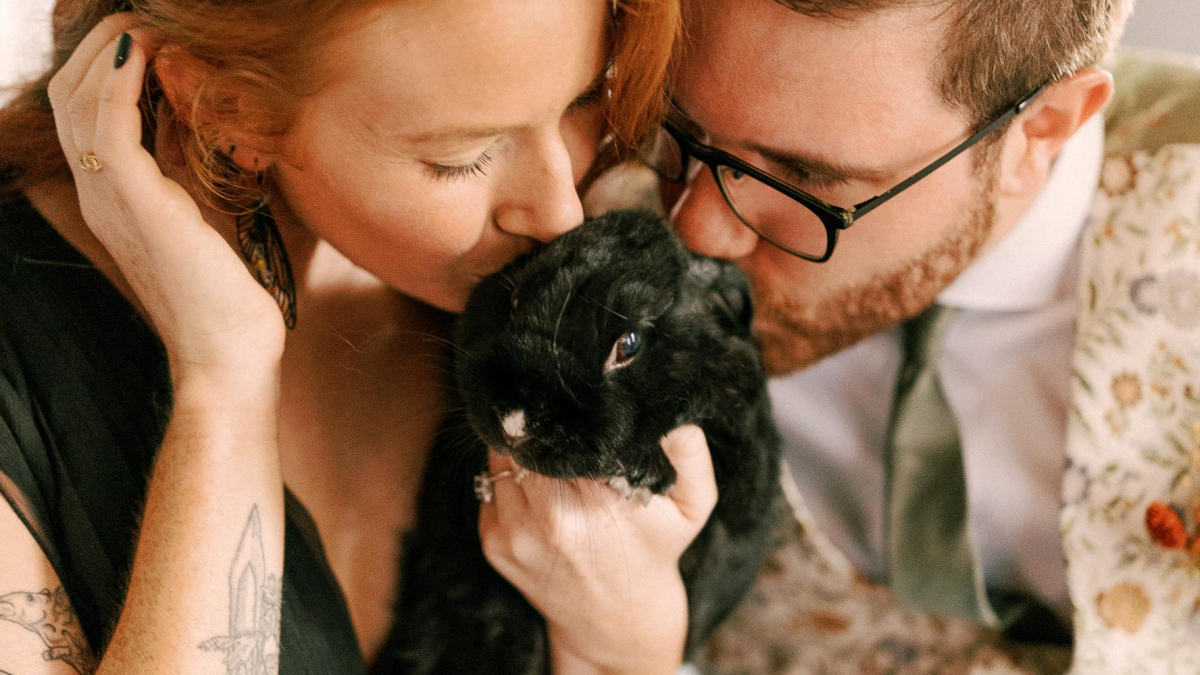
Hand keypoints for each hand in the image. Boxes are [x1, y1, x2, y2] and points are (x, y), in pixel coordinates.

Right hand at [47, 14, 286, 380]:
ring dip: (108, 52)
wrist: (230, 353)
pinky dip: (119, 79)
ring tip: (141, 26)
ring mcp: (109, 199)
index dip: (109, 66)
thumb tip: (192, 114)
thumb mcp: (208, 212)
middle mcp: (100, 194)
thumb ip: (191, 165)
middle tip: (142, 21)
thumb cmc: (230, 292)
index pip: (86, 112)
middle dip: (101, 48)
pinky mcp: (134, 203)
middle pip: (70, 97)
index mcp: (116, 196)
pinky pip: (107, 124)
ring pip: (77, 102)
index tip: (149, 37)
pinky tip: (143, 52)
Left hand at [479, 425, 716, 673]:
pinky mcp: (492, 543)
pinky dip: (509, 477)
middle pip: (522, 441)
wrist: (616, 619)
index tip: (580, 405)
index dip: (566, 413)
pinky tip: (540, 490)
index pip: (559, 434)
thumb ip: (688, 451)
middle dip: (541, 428)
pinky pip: (489, 485)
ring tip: (552, 457)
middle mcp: (545, 522)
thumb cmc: (656, 549)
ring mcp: (512, 535)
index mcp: (594, 507)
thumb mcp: (692, 503)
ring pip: (499, 459)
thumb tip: (666, 411)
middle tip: (564, 424)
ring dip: (520, 450)